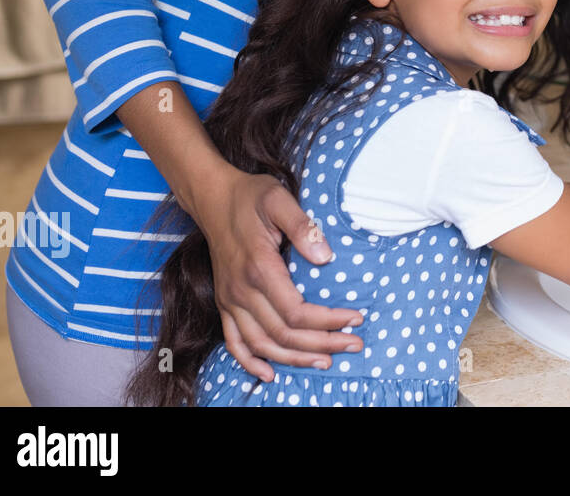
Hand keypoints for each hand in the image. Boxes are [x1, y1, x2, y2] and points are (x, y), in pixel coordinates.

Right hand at [192, 167, 365, 381]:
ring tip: (326, 362)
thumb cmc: (252, 197)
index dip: (328, 321)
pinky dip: (250, 362)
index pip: (297, 311)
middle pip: (284, 334)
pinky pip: (233, 342)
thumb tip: (325, 256)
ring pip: (262, 344)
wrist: (213, 198)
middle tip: (354, 344)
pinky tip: (270, 374)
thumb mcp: (279, 199)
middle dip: (322, 344)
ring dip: (294, 359)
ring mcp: (230, 300)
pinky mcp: (224, 302)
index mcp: (259, 268)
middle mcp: (241, 291)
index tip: (356, 318)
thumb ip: (303, 226)